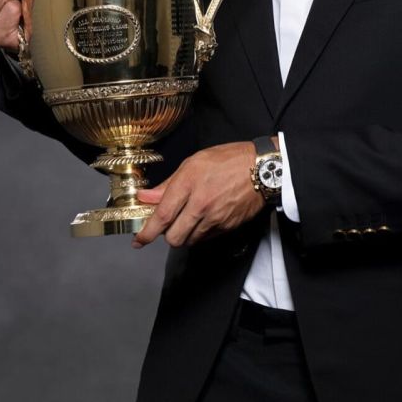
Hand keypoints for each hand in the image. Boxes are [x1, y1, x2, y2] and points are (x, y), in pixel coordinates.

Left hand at [133, 142, 263, 248]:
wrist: (263, 169)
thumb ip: (168, 184)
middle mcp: (201, 204)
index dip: (146, 232)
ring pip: (189, 241)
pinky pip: (206, 238)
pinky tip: (204, 219)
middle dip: (167, 235)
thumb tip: (145, 196)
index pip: (162, 216)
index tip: (139, 240)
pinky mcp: (227, 227)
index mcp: (189, 183)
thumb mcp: (193, 162)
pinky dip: (200, 233)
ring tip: (189, 218)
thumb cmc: (229, 160)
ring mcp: (216, 218)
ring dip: (184, 234)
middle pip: (174, 237)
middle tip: (168, 225)